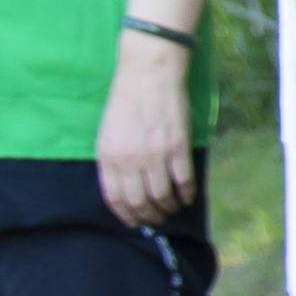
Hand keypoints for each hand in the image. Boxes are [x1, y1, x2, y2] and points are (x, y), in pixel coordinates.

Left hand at [99, 30, 198, 228]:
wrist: (148, 73)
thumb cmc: (126, 102)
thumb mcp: (107, 133)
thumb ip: (112, 161)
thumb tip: (124, 188)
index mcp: (109, 156)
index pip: (115, 199)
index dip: (126, 215)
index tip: (135, 222)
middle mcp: (130, 159)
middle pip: (140, 201)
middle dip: (148, 216)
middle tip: (156, 219)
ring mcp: (155, 153)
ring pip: (162, 195)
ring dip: (168, 208)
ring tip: (172, 209)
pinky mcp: (178, 145)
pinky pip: (184, 179)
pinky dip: (187, 193)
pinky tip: (188, 197)